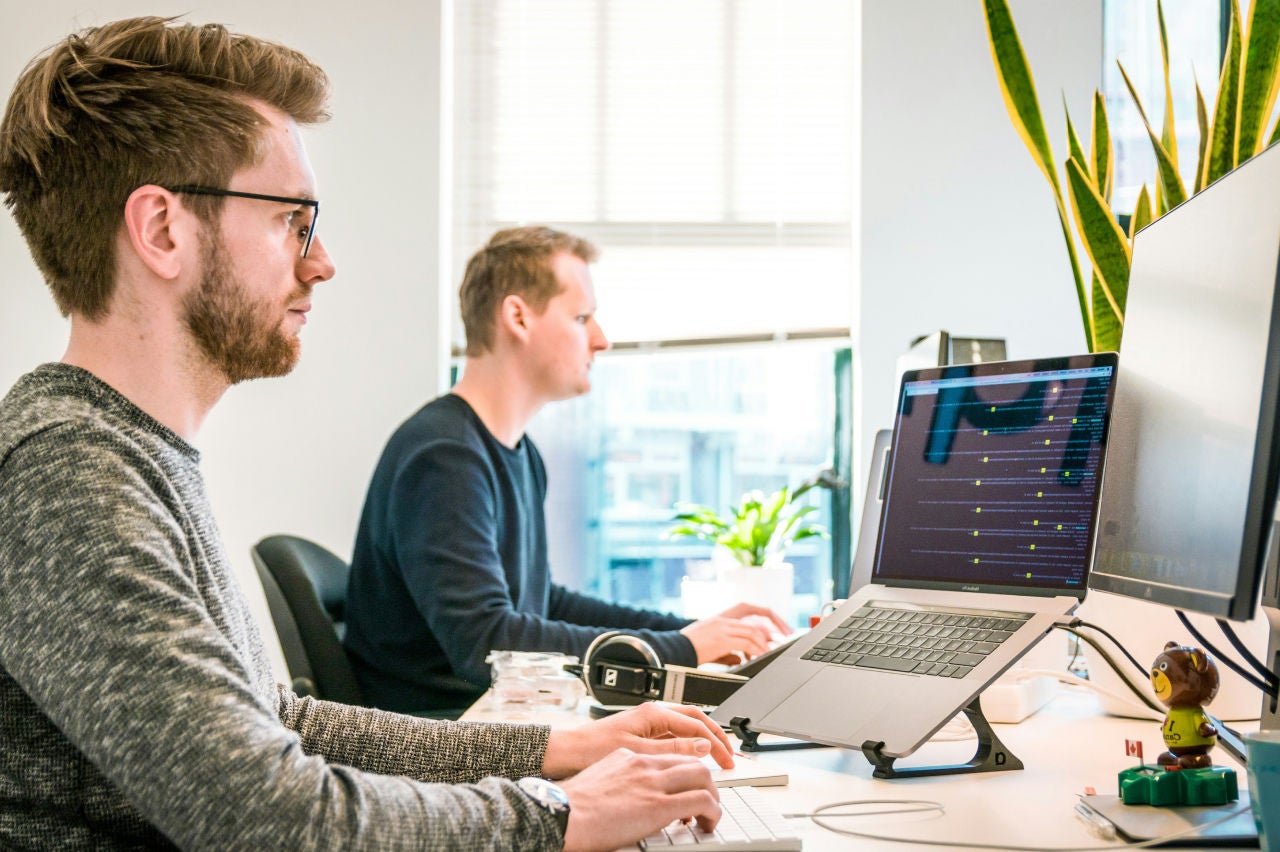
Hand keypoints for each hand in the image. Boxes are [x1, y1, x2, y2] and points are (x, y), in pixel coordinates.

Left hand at [541, 702, 734, 777]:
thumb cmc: (593, 749)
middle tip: (730, 757)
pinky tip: (691, 760)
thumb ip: (673, 748)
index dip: (717, 743)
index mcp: (654, 712)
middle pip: (695, 720)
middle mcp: (652, 713)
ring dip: (703, 741)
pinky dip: (687, 746)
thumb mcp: (639, 752)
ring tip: (716, 758)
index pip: (697, 725)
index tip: (728, 760)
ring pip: (685, 727)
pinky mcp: (641, 733)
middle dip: (716, 737)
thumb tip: (702, 745)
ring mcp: (647, 722)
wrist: (567, 752)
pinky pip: (673, 736)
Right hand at [559, 748, 719, 851]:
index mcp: (628, 756)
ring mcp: (652, 782)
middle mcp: (644, 764)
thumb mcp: (599, 779)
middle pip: (692, 761)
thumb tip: (629, 795)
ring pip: (703, 777)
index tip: (691, 786)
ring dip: (713, 797)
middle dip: (707, 781)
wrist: (561, 815)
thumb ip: (620, 779)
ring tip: (710, 814)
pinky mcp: (659, 805)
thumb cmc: (571, 806)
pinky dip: (713, 812)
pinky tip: (708, 823)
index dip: (686, 772)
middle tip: (708, 800)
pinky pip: (701, 801)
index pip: (670, 755)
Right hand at [680, 603, 790, 664]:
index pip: (747, 607)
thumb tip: (740, 658)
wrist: (670, 651)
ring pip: (752, 632)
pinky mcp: (721, 640)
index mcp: (720, 617)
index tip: (776, 624)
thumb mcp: (709, 646)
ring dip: (764, 644)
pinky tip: (757, 658)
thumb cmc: (686, 650)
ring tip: (769, 653)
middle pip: (755, 619)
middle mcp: (722, 619)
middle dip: (773, 626)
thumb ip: (727, 651)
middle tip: (783, 638)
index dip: (764, 614)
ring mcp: (722, 628)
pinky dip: (755, 651)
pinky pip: (746, 644)